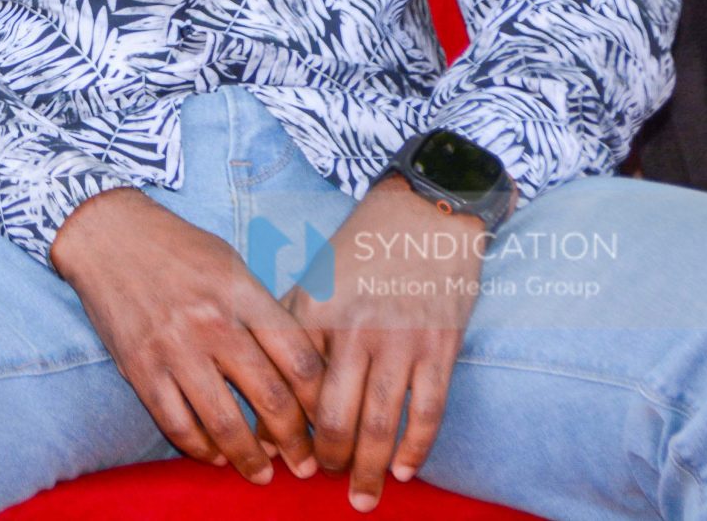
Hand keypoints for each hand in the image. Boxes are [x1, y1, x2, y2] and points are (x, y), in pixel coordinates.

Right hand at [53, 188, 323, 484]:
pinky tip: (214, 455)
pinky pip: (177, 423)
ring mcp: (174, 348)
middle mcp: (212, 323)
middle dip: (297, 442)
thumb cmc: (176, 247)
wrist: (107, 234)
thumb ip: (263, 311)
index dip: (322, 401)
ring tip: (264, 473)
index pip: (299, 360)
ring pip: (225, 422)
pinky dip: (200, 448)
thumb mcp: (231, 264)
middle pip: (271, 398)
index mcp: (242, 294)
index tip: (330, 422)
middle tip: (306, 463)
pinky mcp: (140, 367)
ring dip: (251, 458)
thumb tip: (299, 367)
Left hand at [285, 178, 486, 511]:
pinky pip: (427, 411)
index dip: (279, 426)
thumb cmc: (361, 250)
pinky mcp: (440, 348)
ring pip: (379, 422)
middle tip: (318, 478)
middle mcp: (354, 331)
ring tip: (358, 494)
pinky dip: (415, 447)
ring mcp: (400, 342)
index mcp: (314, 313)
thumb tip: (265, 381)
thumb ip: (291, 327)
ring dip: (366, 466)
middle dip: (324, 457)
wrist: (424, 213)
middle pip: (333, 415)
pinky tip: (402, 470)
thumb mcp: (313, 280)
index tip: (271, 453)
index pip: (291, 385)